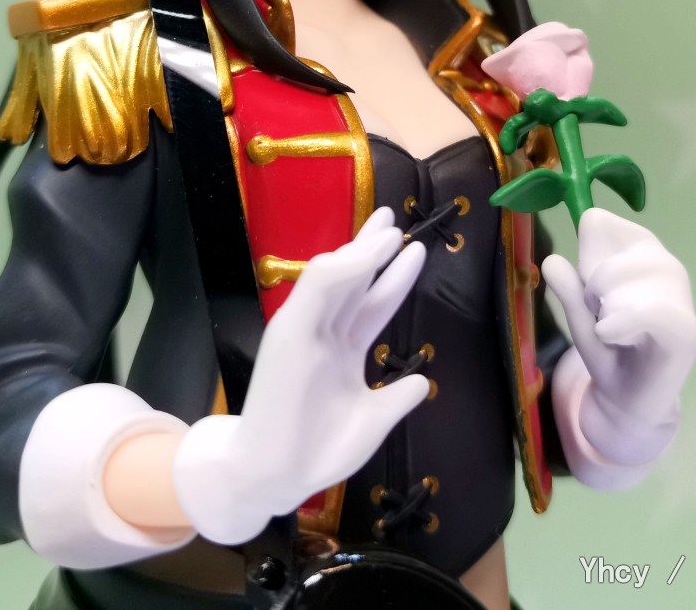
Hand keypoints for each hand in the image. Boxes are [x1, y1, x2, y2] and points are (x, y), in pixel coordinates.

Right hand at [172, 206, 427, 543]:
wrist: (274, 476)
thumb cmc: (316, 452)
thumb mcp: (371, 422)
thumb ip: (395, 399)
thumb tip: (422, 381)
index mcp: (341, 350)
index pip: (371, 303)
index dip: (394, 277)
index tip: (414, 251)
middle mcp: (324, 334)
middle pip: (353, 281)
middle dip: (374, 249)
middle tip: (394, 219)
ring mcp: (304, 330)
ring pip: (335, 277)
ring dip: (361, 251)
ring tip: (389, 231)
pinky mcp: (287, 332)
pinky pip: (314, 290)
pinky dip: (339, 269)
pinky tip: (361, 256)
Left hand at [542, 207, 695, 466]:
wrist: (630, 402)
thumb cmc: (610, 350)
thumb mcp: (579, 316)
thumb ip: (568, 289)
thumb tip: (552, 261)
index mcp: (642, 252)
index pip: (599, 223)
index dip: (584, 253)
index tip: (591, 283)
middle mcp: (666, 266)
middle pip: (611, 252)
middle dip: (594, 286)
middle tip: (605, 314)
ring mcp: (681, 298)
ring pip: (626, 277)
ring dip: (606, 308)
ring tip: (615, 330)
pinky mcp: (685, 330)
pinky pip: (650, 311)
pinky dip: (621, 322)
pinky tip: (611, 334)